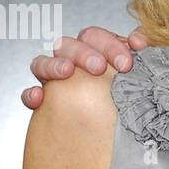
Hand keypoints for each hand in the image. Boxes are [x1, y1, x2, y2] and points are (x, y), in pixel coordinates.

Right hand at [22, 26, 147, 109]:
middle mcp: (70, 60)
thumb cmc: (128, 93)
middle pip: (68, 44)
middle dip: (84, 53)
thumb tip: (138, 39)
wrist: (114, 132)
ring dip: (54, 65)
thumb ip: (140, 50)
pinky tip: (39, 98)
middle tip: (100, 67)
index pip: (94, 36)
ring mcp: (53, 79)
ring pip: (42, 63)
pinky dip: (30, 94)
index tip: (126, 63)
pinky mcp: (42, 101)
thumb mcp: (139, 71)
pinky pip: (28, 94)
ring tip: (67, 72)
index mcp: (92, 50)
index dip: (109, 45)